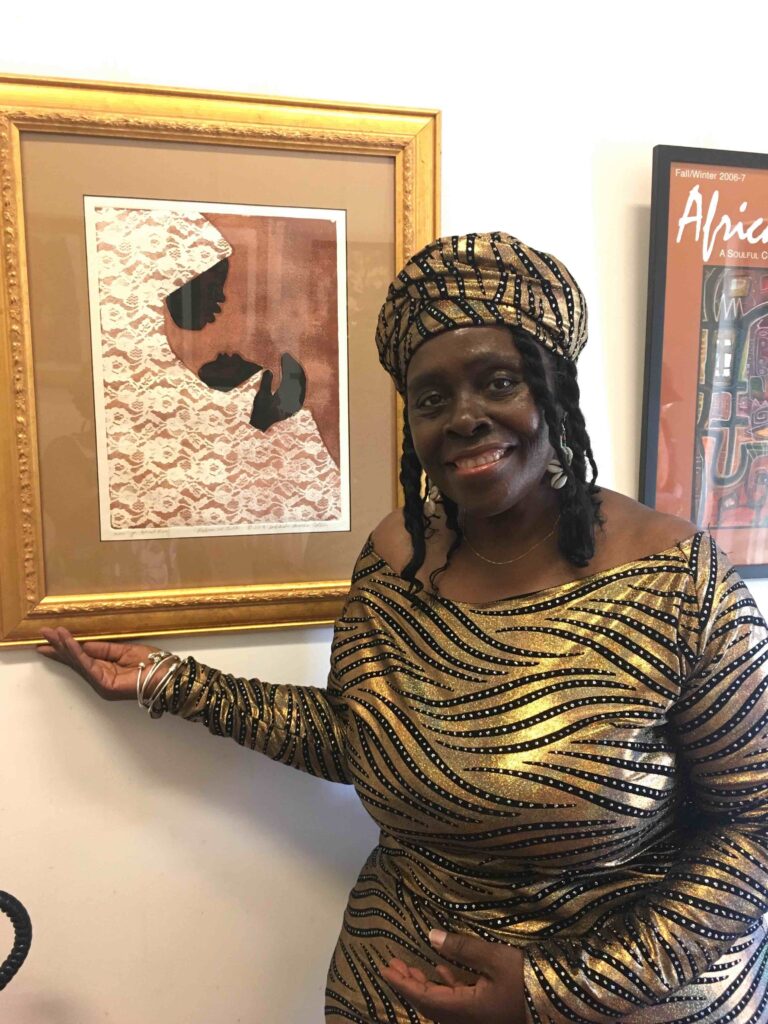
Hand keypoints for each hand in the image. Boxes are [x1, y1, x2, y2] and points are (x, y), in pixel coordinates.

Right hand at [37, 626, 164, 700]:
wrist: (168, 676)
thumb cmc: (153, 664)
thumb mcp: (126, 650)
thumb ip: (104, 649)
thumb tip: (84, 644)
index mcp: (107, 670)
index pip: (82, 658)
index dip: (67, 648)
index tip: (52, 637)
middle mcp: (101, 678)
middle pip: (75, 661)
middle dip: (59, 647)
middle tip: (43, 634)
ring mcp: (102, 683)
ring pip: (78, 662)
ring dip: (64, 647)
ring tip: (52, 634)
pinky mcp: (105, 685)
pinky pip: (88, 665)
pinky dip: (77, 652)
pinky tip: (68, 642)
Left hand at [382, 929, 525, 1023]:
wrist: (557, 1000)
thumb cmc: (526, 980)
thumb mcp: (494, 959)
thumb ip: (462, 949)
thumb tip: (431, 937)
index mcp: (464, 1011)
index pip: (425, 997)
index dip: (403, 983)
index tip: (385, 969)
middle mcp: (466, 1020)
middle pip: (429, 1004)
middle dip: (409, 984)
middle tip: (392, 965)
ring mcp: (476, 1018)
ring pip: (441, 1003)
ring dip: (424, 984)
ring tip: (409, 967)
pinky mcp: (485, 1012)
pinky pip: (456, 1002)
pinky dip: (444, 986)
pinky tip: (440, 971)